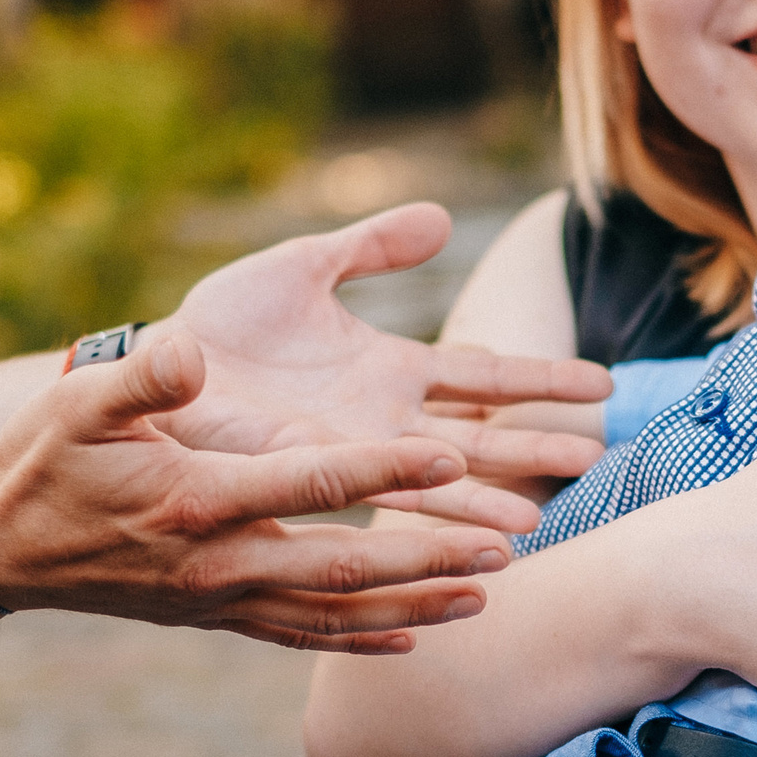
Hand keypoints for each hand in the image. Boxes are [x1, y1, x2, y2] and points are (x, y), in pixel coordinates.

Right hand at [0, 329, 514, 650]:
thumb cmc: (41, 462)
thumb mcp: (79, 403)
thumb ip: (143, 376)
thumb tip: (195, 350)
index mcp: (196, 501)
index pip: (312, 484)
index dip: (385, 472)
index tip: (453, 457)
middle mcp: (218, 563)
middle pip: (347, 567)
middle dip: (430, 557)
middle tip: (507, 546)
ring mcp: (220, 600)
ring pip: (337, 612)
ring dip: (416, 604)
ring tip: (488, 593)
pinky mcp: (216, 618)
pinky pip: (302, 635)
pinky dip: (362, 637)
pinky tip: (416, 636)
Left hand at [142, 204, 613, 531]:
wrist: (154, 366)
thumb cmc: (221, 325)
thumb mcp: (304, 267)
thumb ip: (372, 247)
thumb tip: (442, 218)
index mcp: (391, 369)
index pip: (485, 374)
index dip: (543, 378)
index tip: (603, 386)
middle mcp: (384, 419)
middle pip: (481, 434)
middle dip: (536, 446)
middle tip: (597, 457)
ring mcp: (355, 451)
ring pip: (440, 479)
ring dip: (487, 500)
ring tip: (535, 523)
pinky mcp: (315, 471)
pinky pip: (383, 496)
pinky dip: (426, 516)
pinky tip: (455, 537)